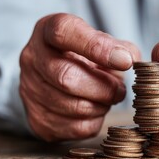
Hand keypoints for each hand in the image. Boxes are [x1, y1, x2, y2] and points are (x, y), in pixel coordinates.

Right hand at [20, 13, 139, 140]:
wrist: (56, 80)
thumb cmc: (85, 58)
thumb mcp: (102, 43)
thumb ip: (120, 47)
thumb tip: (128, 59)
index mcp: (47, 31)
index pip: (64, 32)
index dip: (96, 47)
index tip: (124, 61)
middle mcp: (32, 58)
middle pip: (66, 76)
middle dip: (103, 87)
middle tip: (119, 90)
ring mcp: (29, 90)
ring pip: (72, 106)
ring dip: (101, 106)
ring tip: (107, 99)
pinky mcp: (37, 119)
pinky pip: (74, 127)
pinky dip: (94, 121)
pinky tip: (95, 111)